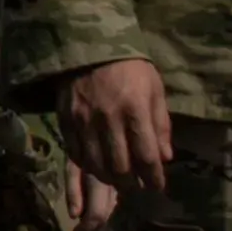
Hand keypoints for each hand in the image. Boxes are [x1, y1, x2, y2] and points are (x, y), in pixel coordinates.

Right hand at [54, 56, 172, 197]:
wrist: (89, 43)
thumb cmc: (129, 67)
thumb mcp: (154, 89)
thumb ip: (160, 124)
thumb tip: (165, 157)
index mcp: (135, 109)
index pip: (146, 155)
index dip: (153, 177)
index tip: (157, 187)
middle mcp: (109, 119)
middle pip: (120, 166)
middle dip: (131, 184)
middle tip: (137, 187)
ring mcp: (85, 121)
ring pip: (96, 165)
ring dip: (109, 179)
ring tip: (117, 180)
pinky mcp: (66, 120)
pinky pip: (76, 154)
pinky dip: (88, 166)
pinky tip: (96, 167)